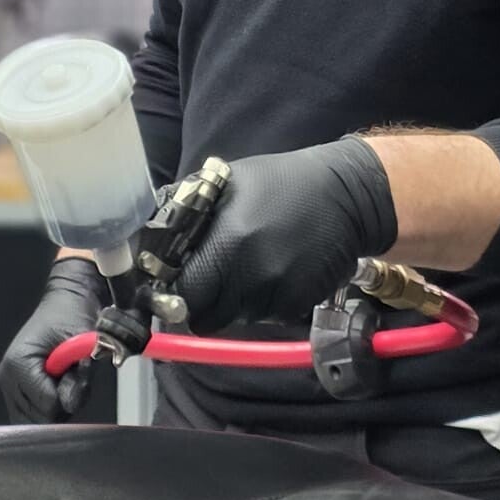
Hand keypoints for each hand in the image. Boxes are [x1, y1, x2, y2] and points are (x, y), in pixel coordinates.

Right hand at [0, 257, 106, 422]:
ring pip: (38, 421)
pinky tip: (61, 386)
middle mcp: (8, 378)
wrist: (68, 300)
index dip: (70, 396)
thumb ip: (77, 377)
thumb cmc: (72, 314)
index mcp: (17, 364)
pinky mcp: (18, 391)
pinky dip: (54, 407)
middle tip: (74, 376)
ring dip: (60, 407)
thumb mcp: (80, 343)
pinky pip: (36, 414)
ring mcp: (11, 386)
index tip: (79, 372)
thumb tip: (69, 405)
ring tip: (68, 378)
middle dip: (64, 405)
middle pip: (40, 418)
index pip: (46, 406)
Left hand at [173, 139, 395, 334]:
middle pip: (207, 317)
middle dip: (201, 303)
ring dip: (233, 301)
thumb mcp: (226, 183)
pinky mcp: (298, 305)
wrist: (347, 196)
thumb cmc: (281, 182)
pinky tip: (274, 271)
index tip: (176, 285)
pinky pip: (265, 315)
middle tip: (208, 280)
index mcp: (230, 241)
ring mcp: (279, 294)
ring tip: (248, 266)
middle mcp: (254, 275)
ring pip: (236, 318)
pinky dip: (262, 301)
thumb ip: (188, 215)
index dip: (175, 292)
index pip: (186, 292)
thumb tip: (152, 245)